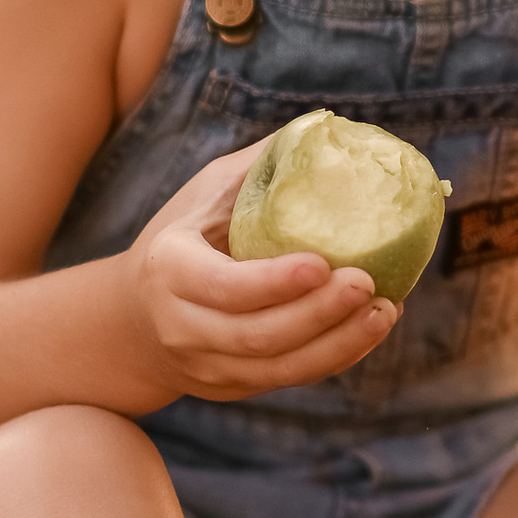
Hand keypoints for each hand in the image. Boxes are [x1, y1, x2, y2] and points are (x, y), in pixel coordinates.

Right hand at [114, 144, 396, 405]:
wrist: (133, 319)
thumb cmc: (184, 237)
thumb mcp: (205, 193)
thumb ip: (261, 167)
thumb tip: (329, 128)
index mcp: (170, 270)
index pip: (224, 287)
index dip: (275, 282)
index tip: (324, 262)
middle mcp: (182, 327)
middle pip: (258, 335)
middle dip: (319, 314)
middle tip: (368, 284)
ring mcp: (205, 366)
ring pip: (279, 368)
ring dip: (339, 343)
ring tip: (385, 312)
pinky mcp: (231, 388)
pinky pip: (289, 378)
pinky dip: (335, 357)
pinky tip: (369, 329)